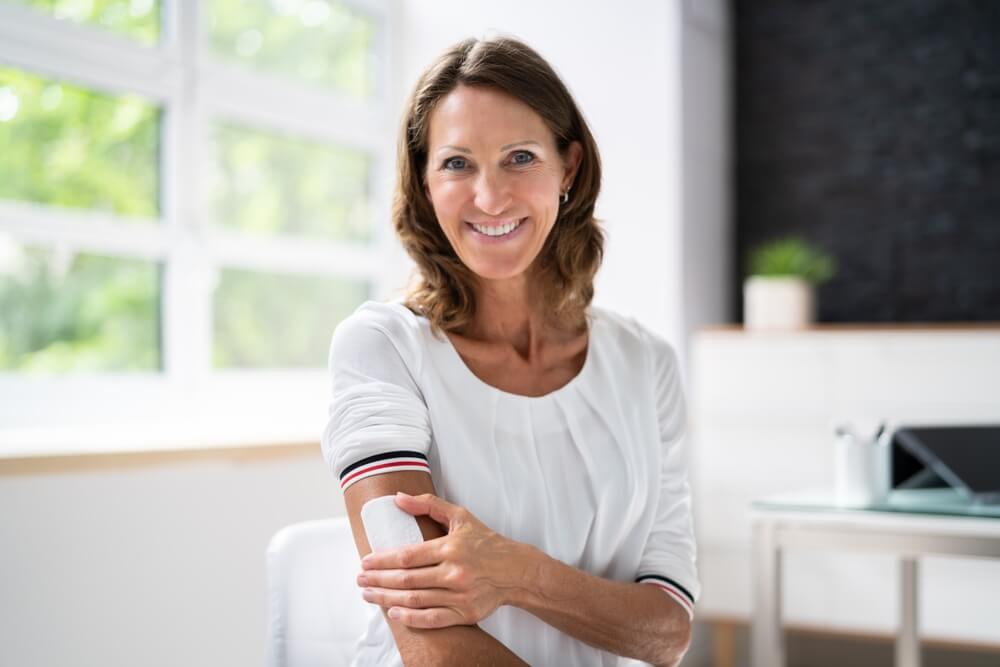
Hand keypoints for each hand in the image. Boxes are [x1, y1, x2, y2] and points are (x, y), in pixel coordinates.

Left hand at [357, 492, 533, 628]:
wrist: (515, 570)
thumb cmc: (485, 541)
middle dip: (378, 581)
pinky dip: (411, 619)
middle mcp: (454, 573)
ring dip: (387, 599)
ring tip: (369, 595)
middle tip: (360, 580)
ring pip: (415, 600)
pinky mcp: (465, 613)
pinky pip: (432, 619)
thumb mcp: (460, 516)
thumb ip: (428, 504)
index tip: (365, 562)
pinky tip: (394, 613)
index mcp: (450, 547)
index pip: (408, 556)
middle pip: (406, 580)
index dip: (382, 561)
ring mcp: (460, 595)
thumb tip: (398, 499)